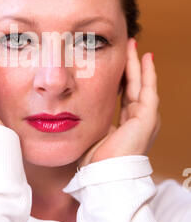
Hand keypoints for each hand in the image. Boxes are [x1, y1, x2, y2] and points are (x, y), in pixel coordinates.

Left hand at [78, 38, 160, 166]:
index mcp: (127, 125)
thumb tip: (73, 109)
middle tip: (127, 45)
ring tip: (133, 45)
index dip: (121, 77)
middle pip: (134, 85)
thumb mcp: (92, 133)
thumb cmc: (94, 161)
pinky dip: (148, 72)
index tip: (114, 62)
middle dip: (130, 65)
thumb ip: (90, 120)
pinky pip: (149, 89)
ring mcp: (146, 119)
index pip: (124, 94)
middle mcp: (139, 120)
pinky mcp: (148, 118)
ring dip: (138, 63)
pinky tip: (145, 57)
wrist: (104, 176)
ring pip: (142, 83)